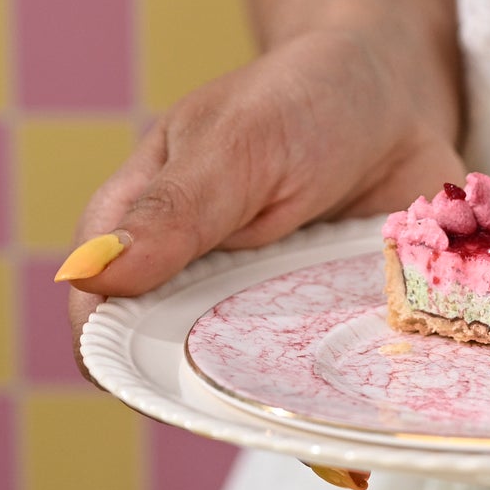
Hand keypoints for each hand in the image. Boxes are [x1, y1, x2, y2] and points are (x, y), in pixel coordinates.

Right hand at [55, 26, 463, 383]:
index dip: (120, 357)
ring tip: (327, 397)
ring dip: (288, 393)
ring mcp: (266, 310)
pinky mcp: (330, 322)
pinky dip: (349, 383)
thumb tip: (91, 273)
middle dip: (216, 388)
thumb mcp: (235, 141)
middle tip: (266, 390)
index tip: (163, 383)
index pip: (103, 318)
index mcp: (144, 230)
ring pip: (257, 382)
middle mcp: (198, 284)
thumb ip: (173, 209)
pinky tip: (373, 393)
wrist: (398, 92)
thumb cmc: (299, 101)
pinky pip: (329, 373)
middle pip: (178, 367)